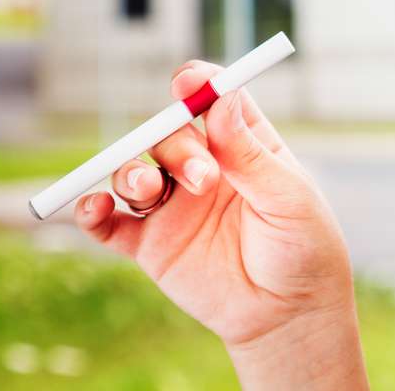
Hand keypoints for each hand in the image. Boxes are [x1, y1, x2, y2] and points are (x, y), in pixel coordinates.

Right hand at [74, 61, 356, 354]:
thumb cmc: (302, 248)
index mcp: (244, 146)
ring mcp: (174, 205)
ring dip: (131, 174)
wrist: (287, 314)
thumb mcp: (288, 198)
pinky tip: (94, 208)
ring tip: (151, 193)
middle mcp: (204, 168)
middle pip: (169, 135)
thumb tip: (222, 100)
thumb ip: (251, 155)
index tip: (188, 81)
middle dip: (176, 148)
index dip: (198, 84)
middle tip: (202, 179)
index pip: (214, 101)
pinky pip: (108, 222)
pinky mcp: (149, 244)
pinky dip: (91, 211)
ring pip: (133, 171)